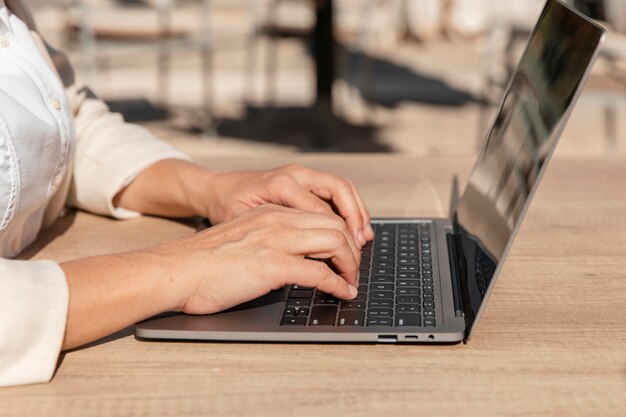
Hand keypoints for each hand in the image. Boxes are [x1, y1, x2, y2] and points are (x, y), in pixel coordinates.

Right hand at [150, 204, 360, 314]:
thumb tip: (289, 262)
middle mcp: (278, 220)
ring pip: (335, 243)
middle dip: (352, 250)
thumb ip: (266, 242)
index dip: (340, 235)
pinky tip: (342, 294)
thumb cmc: (201, 263)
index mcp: (270, 213)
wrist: (175, 270)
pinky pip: (321, 273)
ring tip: (351, 282)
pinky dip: (338, 285)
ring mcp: (277, 240)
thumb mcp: (241, 239)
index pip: (320, 216)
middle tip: (354, 270)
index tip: (345, 254)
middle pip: (335, 226)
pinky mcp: (274, 264)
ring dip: (350, 265)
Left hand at [192, 164, 373, 246]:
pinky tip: (352, 227)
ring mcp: (300, 174)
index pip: (323, 212)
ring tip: (363, 238)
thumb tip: (301, 260)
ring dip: (357, 212)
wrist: (214, 188)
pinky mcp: (303, 179)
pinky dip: (348, 207)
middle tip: (361, 245)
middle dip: (356, 219)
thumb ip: (272, 238)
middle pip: (340, 191)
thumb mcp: (243, 226)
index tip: (345, 262)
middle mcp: (295, 175)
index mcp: (281, 185)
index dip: (339, 239)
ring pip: (342, 187)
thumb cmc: (225, 206)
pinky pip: (334, 189)